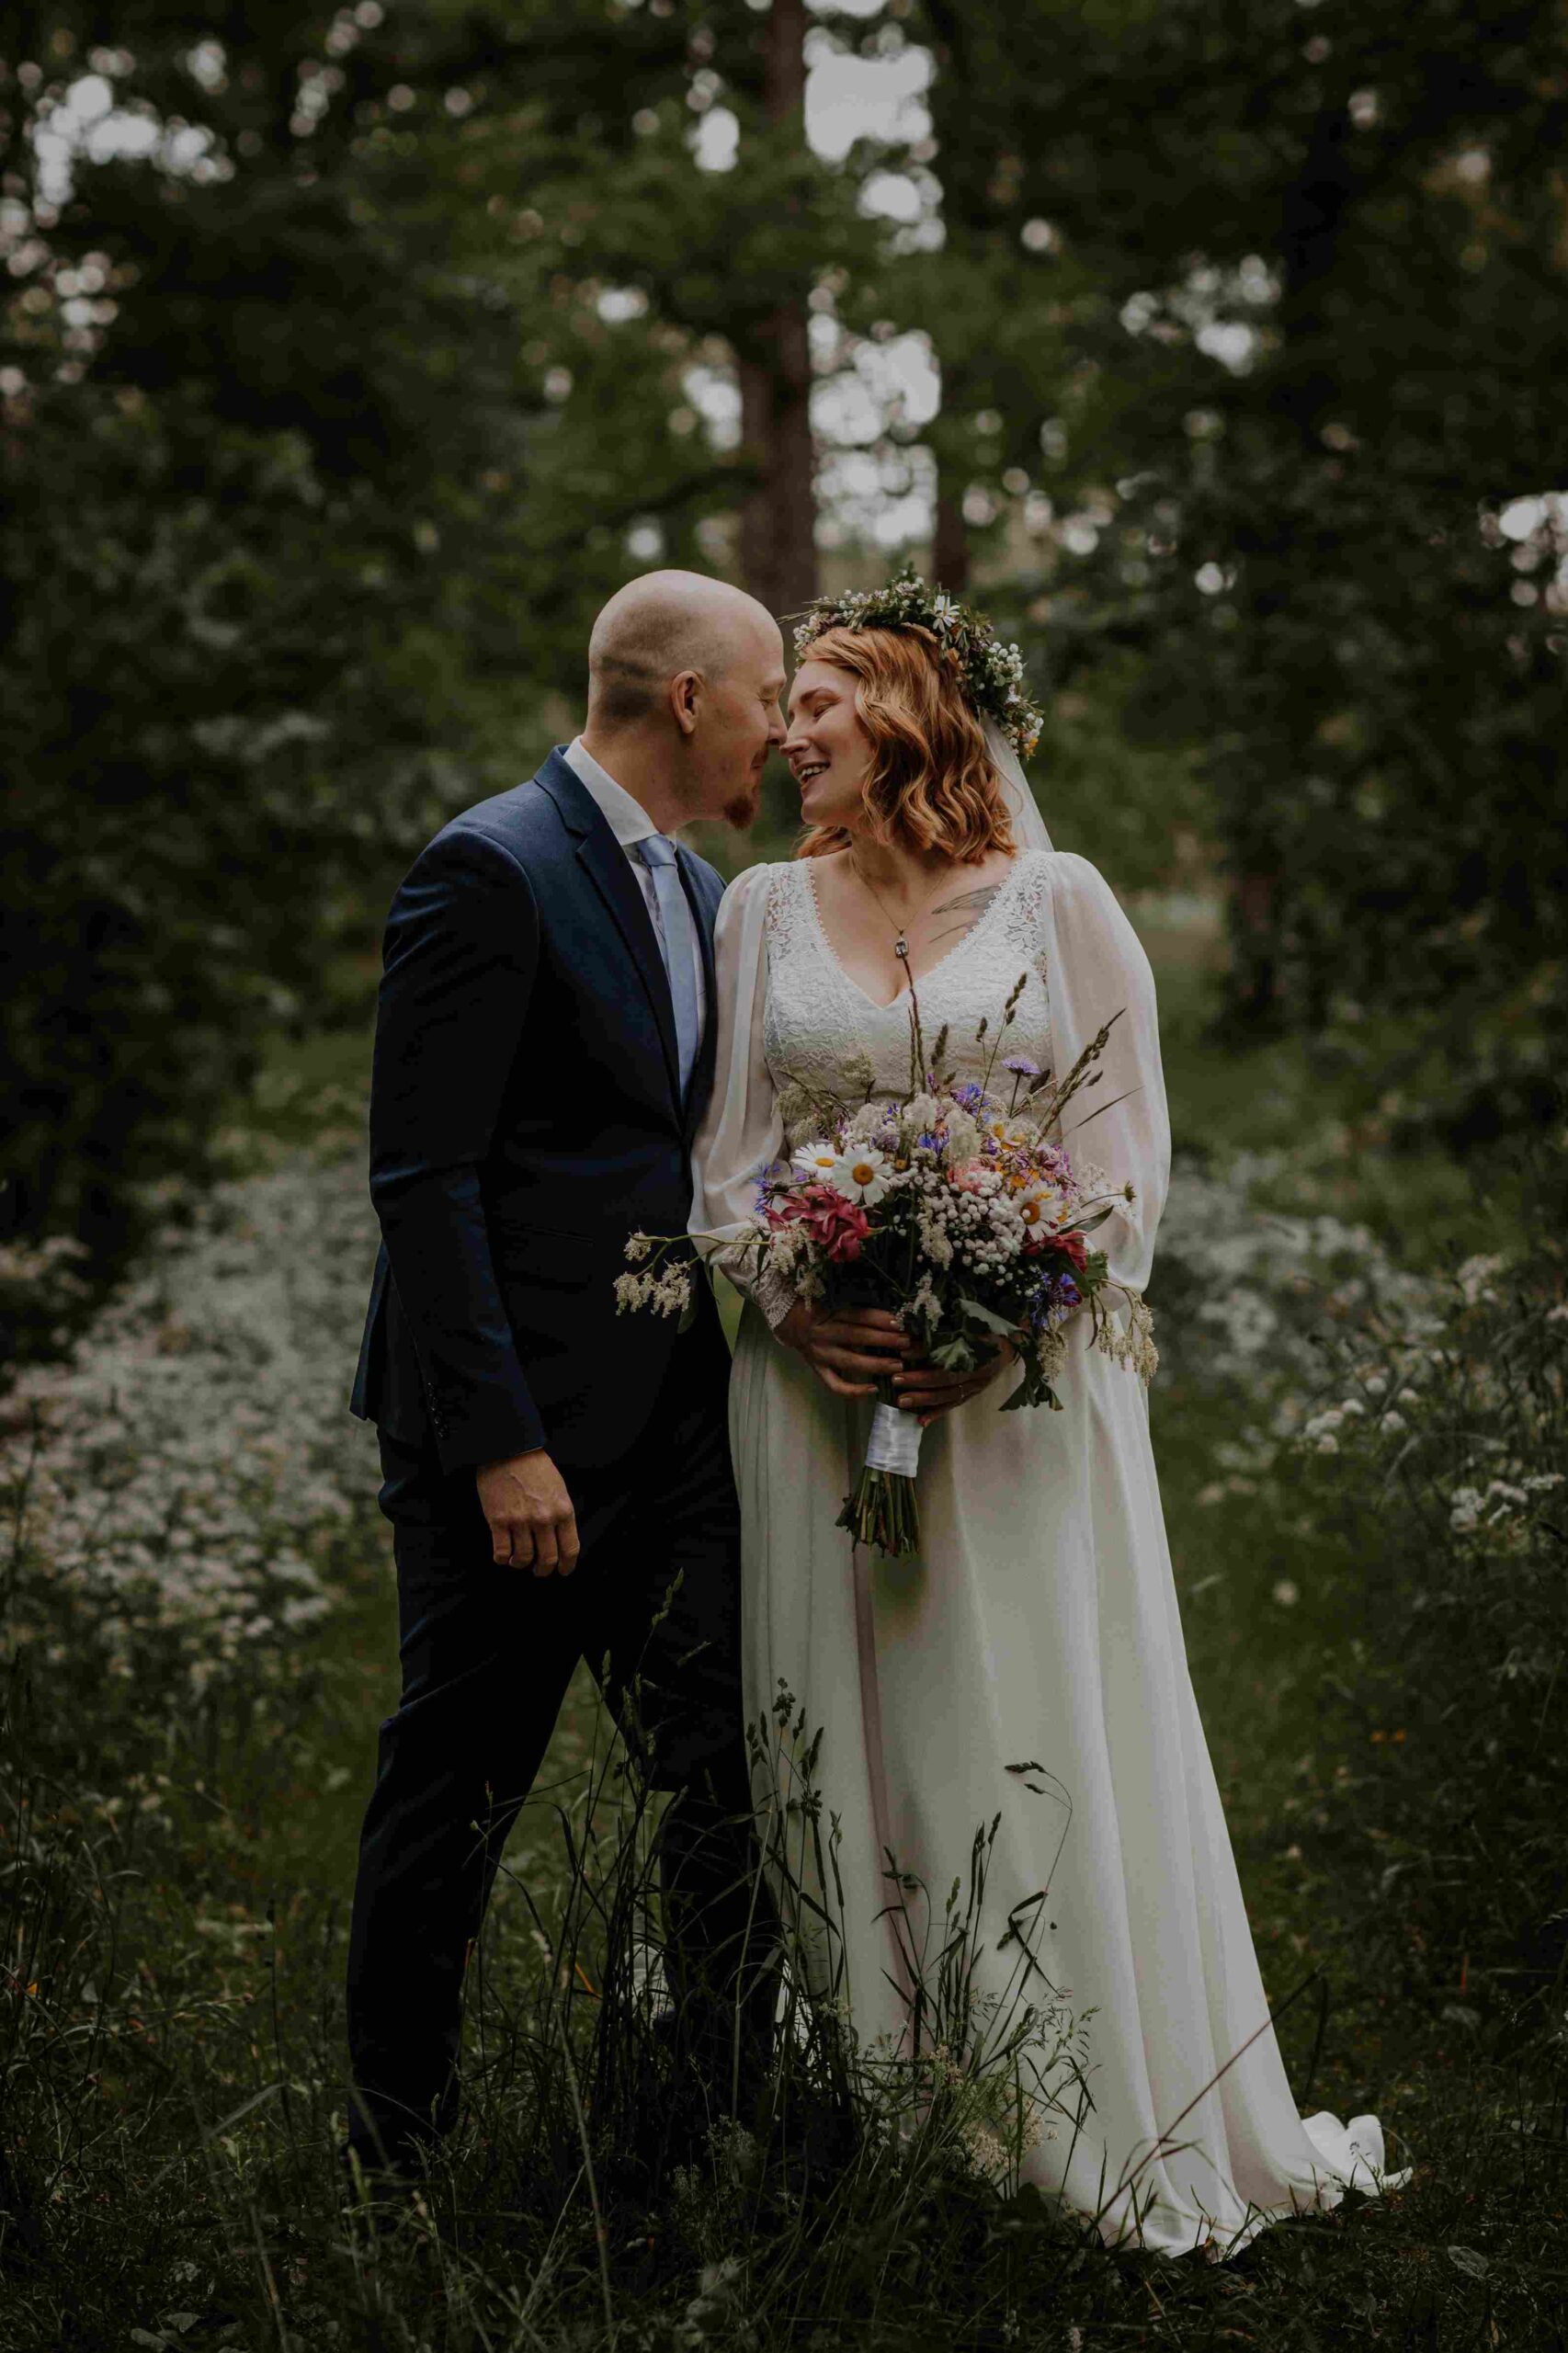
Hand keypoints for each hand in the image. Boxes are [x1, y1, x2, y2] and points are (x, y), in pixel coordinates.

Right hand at [475, 1449, 579, 1575]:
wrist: (508, 1449)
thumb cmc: (535, 1467)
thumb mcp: (558, 1488)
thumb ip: (560, 1514)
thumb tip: (559, 1539)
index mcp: (563, 1510)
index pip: (570, 1548)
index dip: (567, 1566)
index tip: (563, 1571)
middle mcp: (544, 1519)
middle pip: (547, 1559)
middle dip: (543, 1570)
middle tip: (538, 1571)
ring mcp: (520, 1521)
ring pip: (523, 1559)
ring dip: (521, 1564)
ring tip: (518, 1561)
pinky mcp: (498, 1521)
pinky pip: (501, 1552)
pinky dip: (502, 1559)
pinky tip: (503, 1556)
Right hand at [777, 1302, 913, 1398]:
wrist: (791, 1322)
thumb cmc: (821, 1310)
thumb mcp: (836, 1302)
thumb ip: (859, 1310)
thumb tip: (892, 1316)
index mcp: (830, 1313)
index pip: (859, 1316)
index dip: (880, 1319)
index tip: (901, 1323)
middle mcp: (825, 1334)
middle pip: (857, 1337)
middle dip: (884, 1340)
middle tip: (906, 1343)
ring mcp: (821, 1354)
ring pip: (850, 1361)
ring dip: (875, 1364)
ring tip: (897, 1366)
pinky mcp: (818, 1369)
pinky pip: (836, 1384)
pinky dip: (854, 1391)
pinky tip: (874, 1389)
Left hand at [894, 1338, 1016, 1426]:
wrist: (1012, 1344)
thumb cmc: (988, 1329)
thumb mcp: (972, 1324)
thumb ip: (947, 1329)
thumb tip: (915, 1329)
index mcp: (979, 1352)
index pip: (949, 1354)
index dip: (925, 1354)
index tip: (904, 1352)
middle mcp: (979, 1372)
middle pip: (947, 1379)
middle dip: (920, 1381)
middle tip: (896, 1379)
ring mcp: (977, 1386)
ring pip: (949, 1396)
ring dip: (924, 1399)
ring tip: (901, 1401)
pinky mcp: (974, 1394)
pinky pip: (954, 1405)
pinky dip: (937, 1413)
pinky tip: (921, 1421)